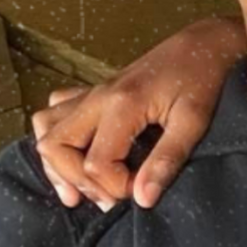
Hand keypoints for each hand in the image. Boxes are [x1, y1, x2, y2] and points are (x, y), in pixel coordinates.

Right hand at [31, 17, 246, 211]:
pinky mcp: (91, 93)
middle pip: (54, 146)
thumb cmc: (201, 82)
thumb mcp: (192, 124)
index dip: (115, 188)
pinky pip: (54, 113)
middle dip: (77, 180)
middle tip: (109, 198)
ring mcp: (89, 93)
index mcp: (121, 105)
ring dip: (58, 162)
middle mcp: (96, 97)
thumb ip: (166, 161)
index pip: (96, 163)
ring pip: (45, 128)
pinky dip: (56, 139)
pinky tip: (78, 158)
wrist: (200, 46)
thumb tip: (143, 200)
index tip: (141, 193)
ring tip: (84, 187)